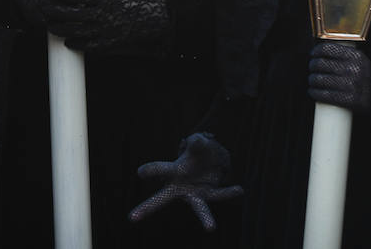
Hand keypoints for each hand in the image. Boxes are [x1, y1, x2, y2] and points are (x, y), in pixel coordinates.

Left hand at [15, 0, 170, 53]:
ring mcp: (108, 32)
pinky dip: (78, 44)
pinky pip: (91, 46)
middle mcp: (105, 17)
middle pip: (72, 16)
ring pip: (78, 33)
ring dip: (62, 30)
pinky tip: (69, 41)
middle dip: (54, 12)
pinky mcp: (112, 43)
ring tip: (50, 26)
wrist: (163, 18)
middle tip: (41, 7)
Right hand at [128, 133, 242, 230]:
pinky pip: (220, 195)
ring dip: (205, 218)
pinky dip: (229, 192)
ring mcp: (196, 194)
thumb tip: (198, 142)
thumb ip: (197, 142)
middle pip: (162, 198)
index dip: (151, 171)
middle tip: (132, 218)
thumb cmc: (200, 152)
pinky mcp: (212, 195)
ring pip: (199, 207)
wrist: (214, 160)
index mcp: (173, 172)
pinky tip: (238, 189)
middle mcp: (180, 187)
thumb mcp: (198, 143)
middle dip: (148, 207)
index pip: (159, 169)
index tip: (141, 173)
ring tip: (211, 228)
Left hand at [308, 41, 370, 111]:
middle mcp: (355, 69)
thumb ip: (345, 55)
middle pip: (321, 64)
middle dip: (312, 66)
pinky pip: (324, 95)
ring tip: (312, 81)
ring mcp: (352, 85)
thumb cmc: (362, 79)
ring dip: (312, 80)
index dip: (316, 51)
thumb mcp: (359, 62)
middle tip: (312, 70)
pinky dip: (314, 93)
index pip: (327, 48)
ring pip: (319, 79)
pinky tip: (312, 92)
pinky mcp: (350, 100)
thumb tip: (320, 51)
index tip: (313, 55)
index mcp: (356, 56)